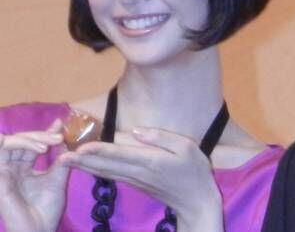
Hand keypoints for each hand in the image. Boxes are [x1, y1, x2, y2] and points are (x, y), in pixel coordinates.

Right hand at [0, 119, 69, 231]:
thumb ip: (60, 159)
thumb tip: (64, 139)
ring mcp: (4, 171)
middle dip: (41, 134)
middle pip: (21, 140)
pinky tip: (38, 148)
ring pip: (10, 142)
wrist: (38, 230)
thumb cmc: (46, 208)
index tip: (61, 123)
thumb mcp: (57, 178)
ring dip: (31, 138)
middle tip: (59, 135)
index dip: (45, 132)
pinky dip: (20, 144)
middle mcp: (12, 168)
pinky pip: (2, 151)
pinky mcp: (0, 176)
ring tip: (48, 144)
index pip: (32, 144)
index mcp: (23, 168)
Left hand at [60, 128, 223, 231]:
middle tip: (60, 154)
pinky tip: (86, 164)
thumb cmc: (195, 171)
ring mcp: (135, 180)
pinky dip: (96, 169)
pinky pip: (111, 175)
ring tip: (66, 159)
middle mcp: (138, 172)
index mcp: (150, 161)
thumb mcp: (187, 147)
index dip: (99, 150)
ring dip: (85, 165)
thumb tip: (136, 131)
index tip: (80, 147)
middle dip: (82, 159)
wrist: (196, 201)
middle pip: (105, 165)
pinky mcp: (135, 184)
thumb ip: (161, 137)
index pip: (119, 154)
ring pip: (105, 171)